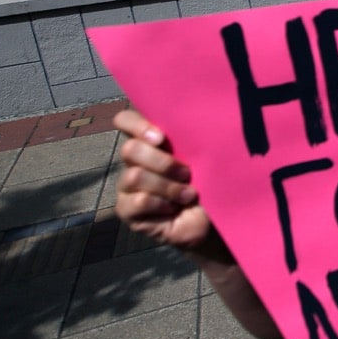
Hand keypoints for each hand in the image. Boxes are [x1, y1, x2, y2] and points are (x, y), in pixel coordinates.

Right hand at [113, 108, 227, 260]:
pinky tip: (174, 209)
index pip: (125, 120)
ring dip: (168, 186)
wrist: (212, 220)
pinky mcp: (127, 210)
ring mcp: (127, 186)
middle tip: (187, 173)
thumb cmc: (209, 183)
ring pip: (135, 176)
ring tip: (188, 194)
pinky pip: (139, 201)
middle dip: (163, 162)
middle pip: (130, 149)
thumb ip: (190, 138)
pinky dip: (162, 204)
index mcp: (150, 142)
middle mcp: (134, 161)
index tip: (161, 138)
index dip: (137, 124)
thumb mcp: (203, 158)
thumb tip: (195, 118)